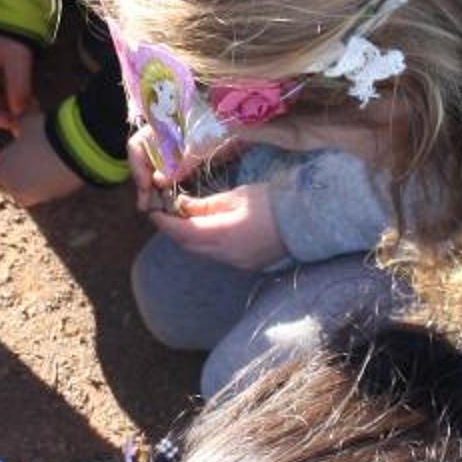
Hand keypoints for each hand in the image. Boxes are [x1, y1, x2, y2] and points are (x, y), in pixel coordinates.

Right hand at [0, 29, 37, 132]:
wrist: (14, 3)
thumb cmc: (12, 30)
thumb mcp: (17, 60)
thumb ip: (18, 87)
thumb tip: (20, 113)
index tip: (11, 123)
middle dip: (0, 110)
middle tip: (21, 118)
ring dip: (4, 101)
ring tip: (25, 108)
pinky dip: (5, 90)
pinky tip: (22, 96)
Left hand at [0, 121, 83, 205]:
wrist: (81, 150)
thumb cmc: (46, 133)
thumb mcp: (26, 121)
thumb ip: (16, 124)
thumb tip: (17, 124)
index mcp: (1, 171)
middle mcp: (15, 189)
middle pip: (2, 184)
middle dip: (4, 171)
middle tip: (11, 157)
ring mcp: (37, 196)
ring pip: (22, 190)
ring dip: (23, 178)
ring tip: (32, 161)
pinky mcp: (56, 196)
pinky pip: (42, 190)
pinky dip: (41, 180)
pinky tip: (50, 164)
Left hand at [148, 183, 286, 269]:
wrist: (309, 221)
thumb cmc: (274, 202)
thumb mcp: (237, 196)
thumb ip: (206, 205)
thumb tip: (182, 206)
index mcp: (224, 234)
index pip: (183, 232)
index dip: (164, 223)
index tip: (152, 211)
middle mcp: (227, 255)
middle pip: (189, 246)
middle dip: (174, 230)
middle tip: (165, 212)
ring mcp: (237, 263)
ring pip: (202, 253)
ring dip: (190, 238)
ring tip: (184, 219)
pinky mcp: (246, 265)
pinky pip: (218, 256)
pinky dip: (206, 244)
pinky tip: (207, 230)